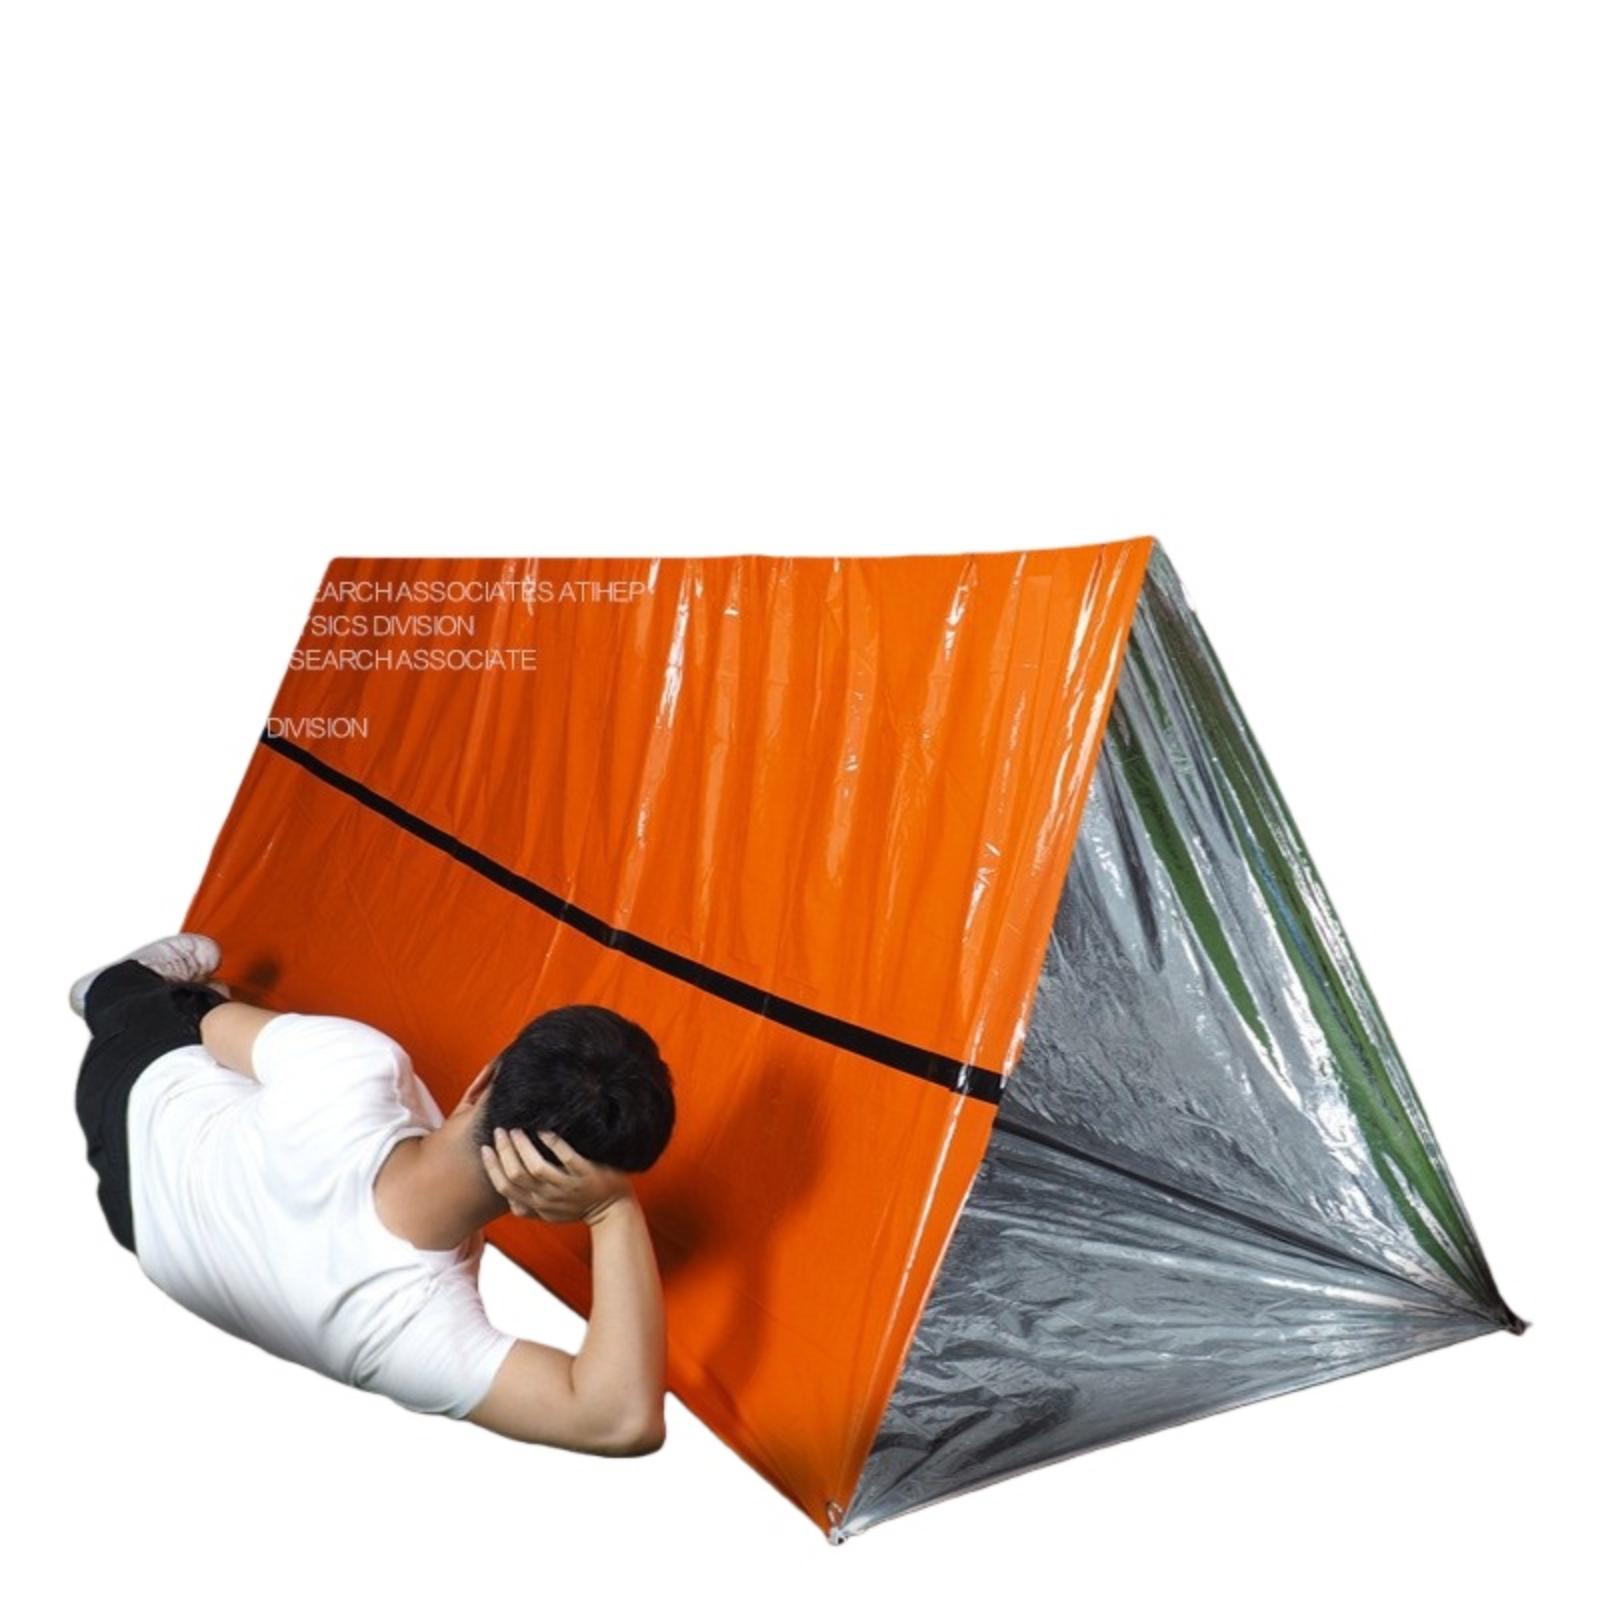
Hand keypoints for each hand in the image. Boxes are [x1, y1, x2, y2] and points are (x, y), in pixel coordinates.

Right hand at [480, 1125, 633, 1225]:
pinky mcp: (586, 1174)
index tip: (486, 1148)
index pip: (505, 1188)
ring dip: (522, 1146)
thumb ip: (527, 1207)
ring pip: (536, 1169)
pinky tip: (545, 1129)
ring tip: (517, 1128)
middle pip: (516, 1176)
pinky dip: (553, 1143)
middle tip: (500, 1130)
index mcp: (537, 1205)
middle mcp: (549, 1198)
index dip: (492, 1167)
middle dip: (504, 1152)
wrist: (614, 1211)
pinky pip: (567, 1158)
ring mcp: (568, 1187)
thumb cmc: (580, 1207)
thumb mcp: (549, 1214)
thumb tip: (507, 1197)